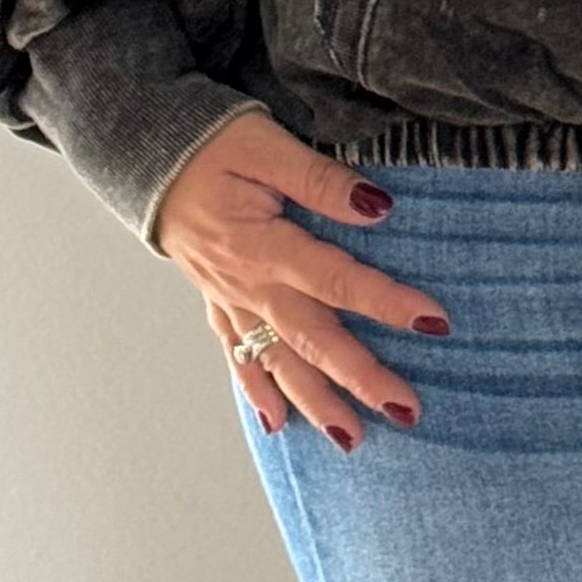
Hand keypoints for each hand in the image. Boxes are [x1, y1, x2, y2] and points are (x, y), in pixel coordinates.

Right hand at [151, 106, 451, 452]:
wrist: (147, 154)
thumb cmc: (211, 142)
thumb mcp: (266, 144)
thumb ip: (320, 179)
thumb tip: (379, 207)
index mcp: (265, 244)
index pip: (336, 279)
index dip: (386, 302)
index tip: (434, 322)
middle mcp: (248, 284)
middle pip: (312, 338)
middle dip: (359, 378)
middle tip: (405, 410)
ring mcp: (230, 299)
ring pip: (277, 361)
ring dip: (315, 402)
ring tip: (353, 439)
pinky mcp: (217, 302)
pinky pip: (237, 356)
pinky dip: (256, 392)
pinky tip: (276, 424)